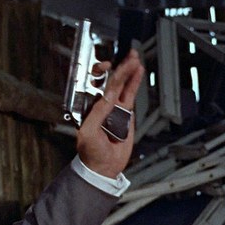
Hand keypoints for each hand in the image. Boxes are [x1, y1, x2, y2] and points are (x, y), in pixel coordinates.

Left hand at [76, 50, 143, 177]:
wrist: (104, 167)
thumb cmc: (90, 152)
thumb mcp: (89, 132)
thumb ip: (97, 114)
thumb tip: (107, 97)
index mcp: (86, 107)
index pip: (94, 85)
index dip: (100, 73)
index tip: (107, 65)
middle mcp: (99, 105)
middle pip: (109, 81)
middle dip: (118, 68)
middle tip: (127, 57)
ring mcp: (113, 108)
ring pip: (122, 85)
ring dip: (128, 71)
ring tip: (134, 58)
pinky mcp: (125, 114)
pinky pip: (130, 95)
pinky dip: (134, 83)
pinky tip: (138, 72)